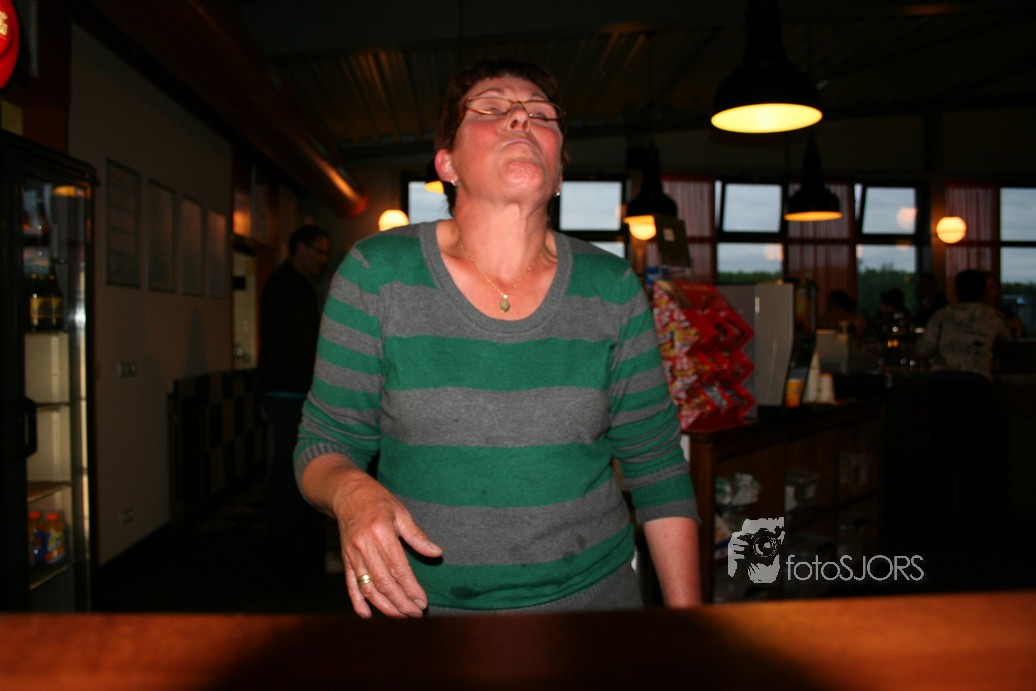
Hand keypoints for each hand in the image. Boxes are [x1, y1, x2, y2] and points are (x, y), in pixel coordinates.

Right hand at [302, 455, 442, 617]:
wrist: (348, 494)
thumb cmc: (378, 501)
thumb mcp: (401, 512)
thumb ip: (417, 536)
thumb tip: (437, 553)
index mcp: (381, 533)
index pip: (398, 568)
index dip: (411, 588)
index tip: (422, 601)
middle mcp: (364, 546)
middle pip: (384, 583)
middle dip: (401, 602)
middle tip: (416, 613)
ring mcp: (353, 555)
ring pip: (368, 588)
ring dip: (384, 606)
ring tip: (401, 616)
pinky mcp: (346, 560)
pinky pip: (350, 584)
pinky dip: (357, 602)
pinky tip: (367, 615)